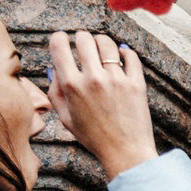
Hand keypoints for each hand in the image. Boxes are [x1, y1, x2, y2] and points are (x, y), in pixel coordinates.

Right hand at [45, 30, 158, 178]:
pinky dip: (124, 52)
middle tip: (82, 45)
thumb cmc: (93, 137)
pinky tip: (120, 56)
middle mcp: (94, 79)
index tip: (61, 40)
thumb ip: (55, 92)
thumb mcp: (65, 118)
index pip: (59, 45)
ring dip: (101, 42)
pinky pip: (130, 56)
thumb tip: (54, 68)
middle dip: (80, 39)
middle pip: (83, 39)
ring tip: (101, 49)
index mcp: (72, 86)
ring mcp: (117, 80)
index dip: (58, 38)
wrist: (125, 152)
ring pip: (107, 43)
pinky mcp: (136, 83)